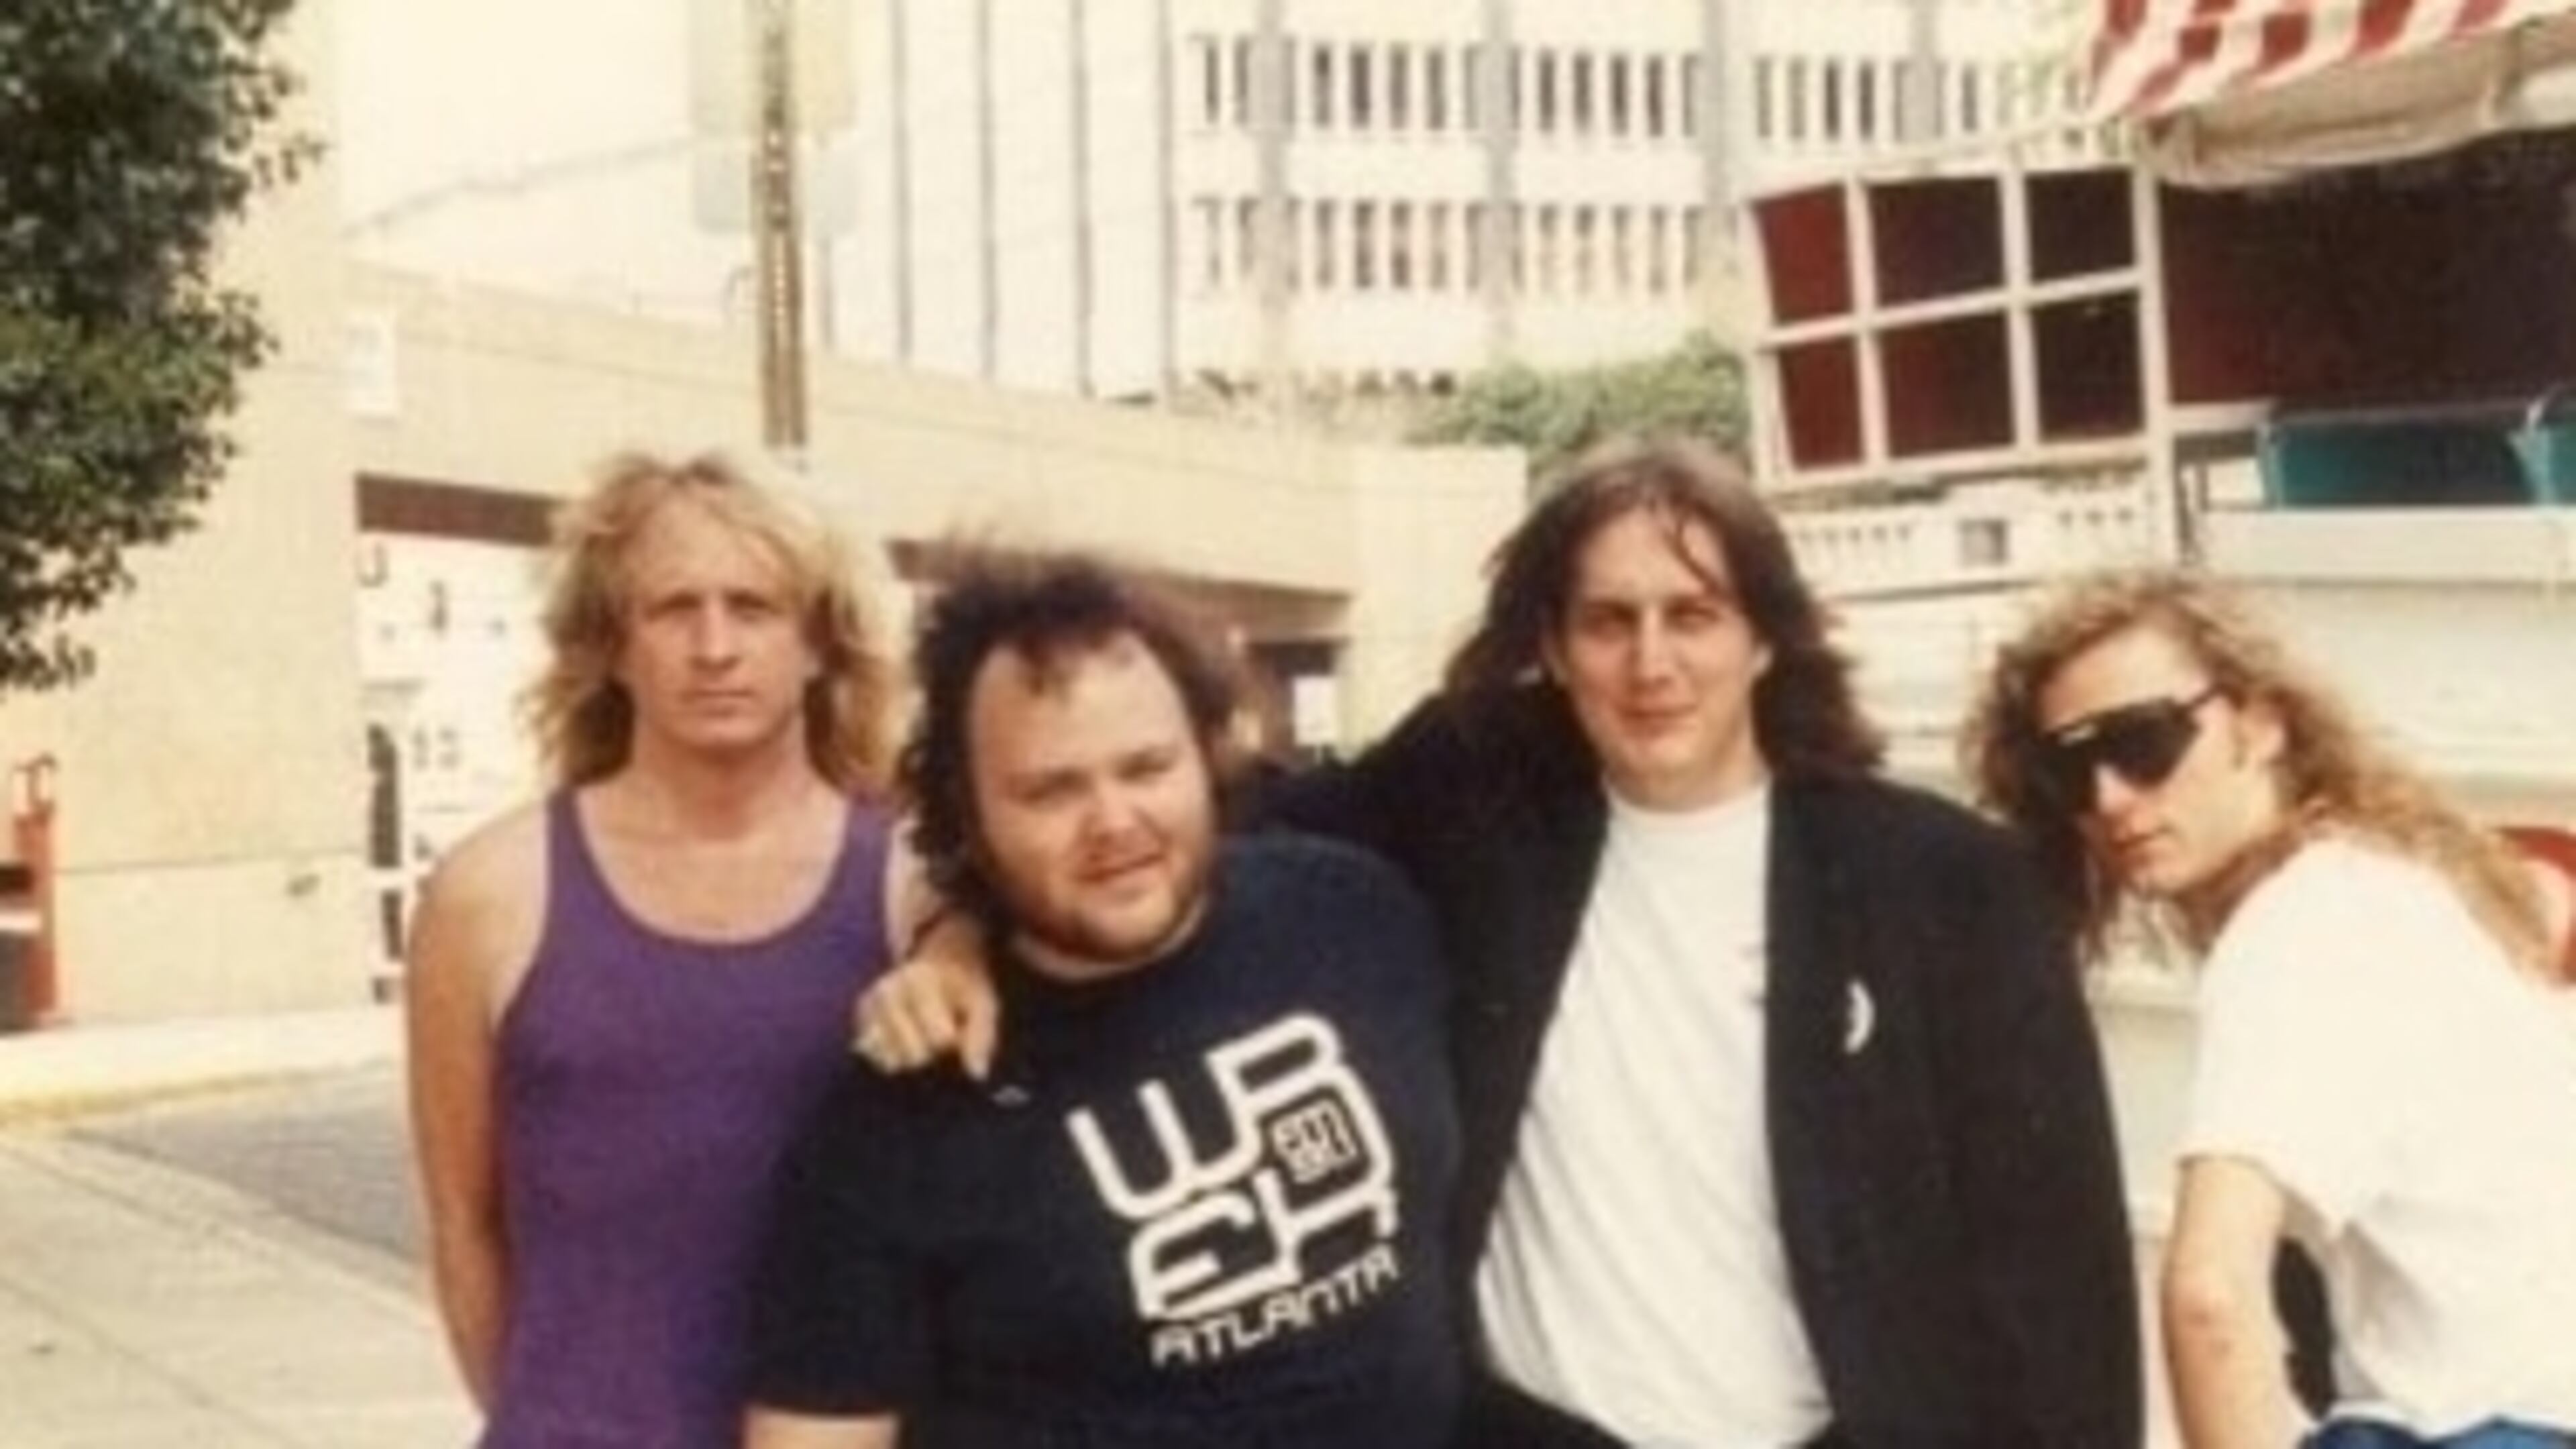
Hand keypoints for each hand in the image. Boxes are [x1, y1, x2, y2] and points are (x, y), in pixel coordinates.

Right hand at [853, 914, 999, 1079]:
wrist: (938, 961)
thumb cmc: (962, 987)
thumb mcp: (984, 1002)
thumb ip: (982, 1034)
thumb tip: (977, 1073)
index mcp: (920, 981)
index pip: (941, 1038)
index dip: (956, 1041)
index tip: (958, 1025)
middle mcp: (887, 992)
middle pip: (915, 1055)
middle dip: (934, 1052)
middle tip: (940, 1031)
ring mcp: (869, 1007)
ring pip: (894, 1060)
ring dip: (913, 1056)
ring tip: (923, 1033)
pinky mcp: (860, 1022)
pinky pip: (878, 1059)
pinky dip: (895, 1058)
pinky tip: (906, 1039)